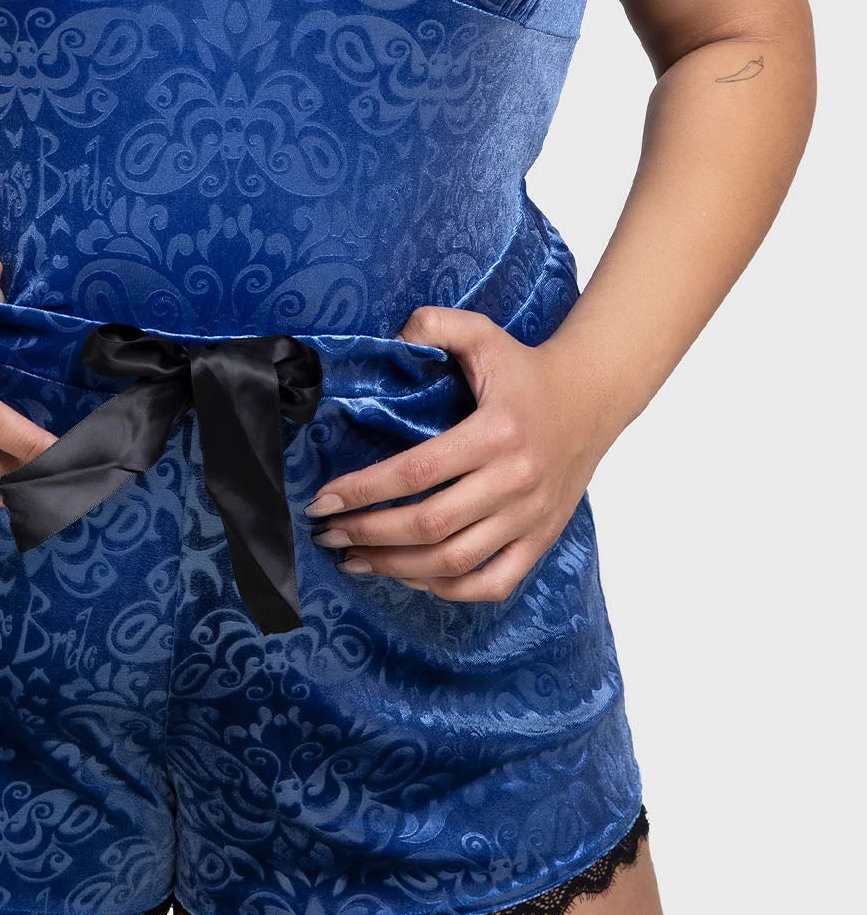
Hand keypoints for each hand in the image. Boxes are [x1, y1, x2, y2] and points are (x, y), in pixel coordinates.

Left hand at [305, 305, 619, 600]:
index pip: (418, 472)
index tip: (323, 500)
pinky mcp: (541, 539)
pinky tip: (411, 577)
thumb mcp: (482, 333)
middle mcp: (515, 480)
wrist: (592, 397)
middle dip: (369, 533)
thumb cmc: (526, 369)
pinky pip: (493, 583)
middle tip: (328, 533)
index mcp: (495, 433)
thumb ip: (435, 324)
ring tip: (355, 559)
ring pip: (455, 561)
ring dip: (397, 567)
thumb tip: (391, 338)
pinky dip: (448, 589)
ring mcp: (530, 517)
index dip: (364, 490)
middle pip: (431, 524)